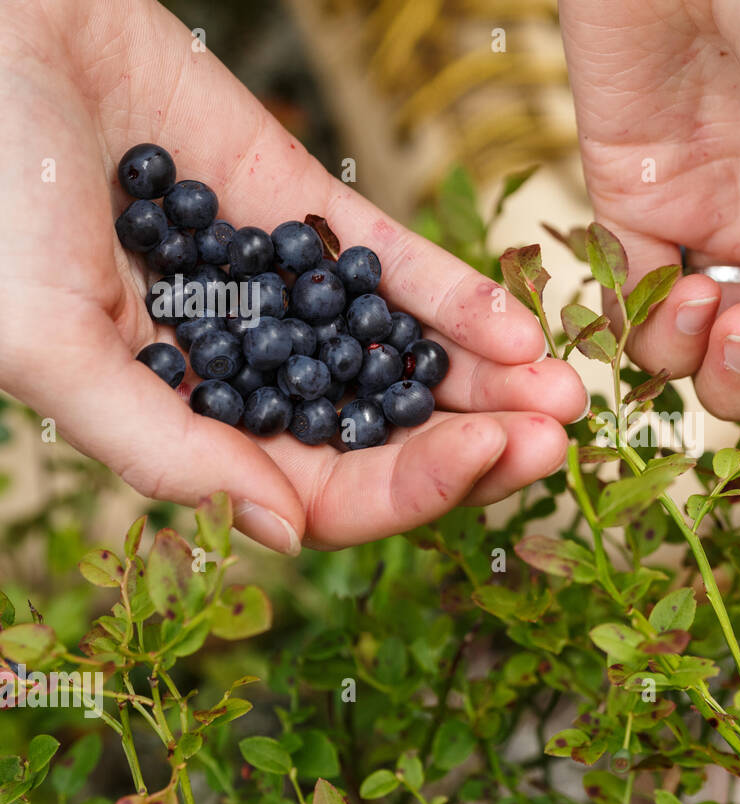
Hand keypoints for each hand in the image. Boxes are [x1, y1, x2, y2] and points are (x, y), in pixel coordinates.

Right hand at [0, 0, 586, 551]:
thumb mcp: (43, 341)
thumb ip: (159, 446)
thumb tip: (284, 531)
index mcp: (189, 424)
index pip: (321, 493)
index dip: (409, 491)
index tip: (483, 459)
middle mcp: (250, 373)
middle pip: (385, 435)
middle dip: (476, 442)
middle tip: (558, 437)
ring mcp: (285, 294)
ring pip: (404, 357)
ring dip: (490, 380)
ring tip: (566, 387)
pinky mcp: (308, 214)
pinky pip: (396, 268)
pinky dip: (458, 298)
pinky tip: (520, 325)